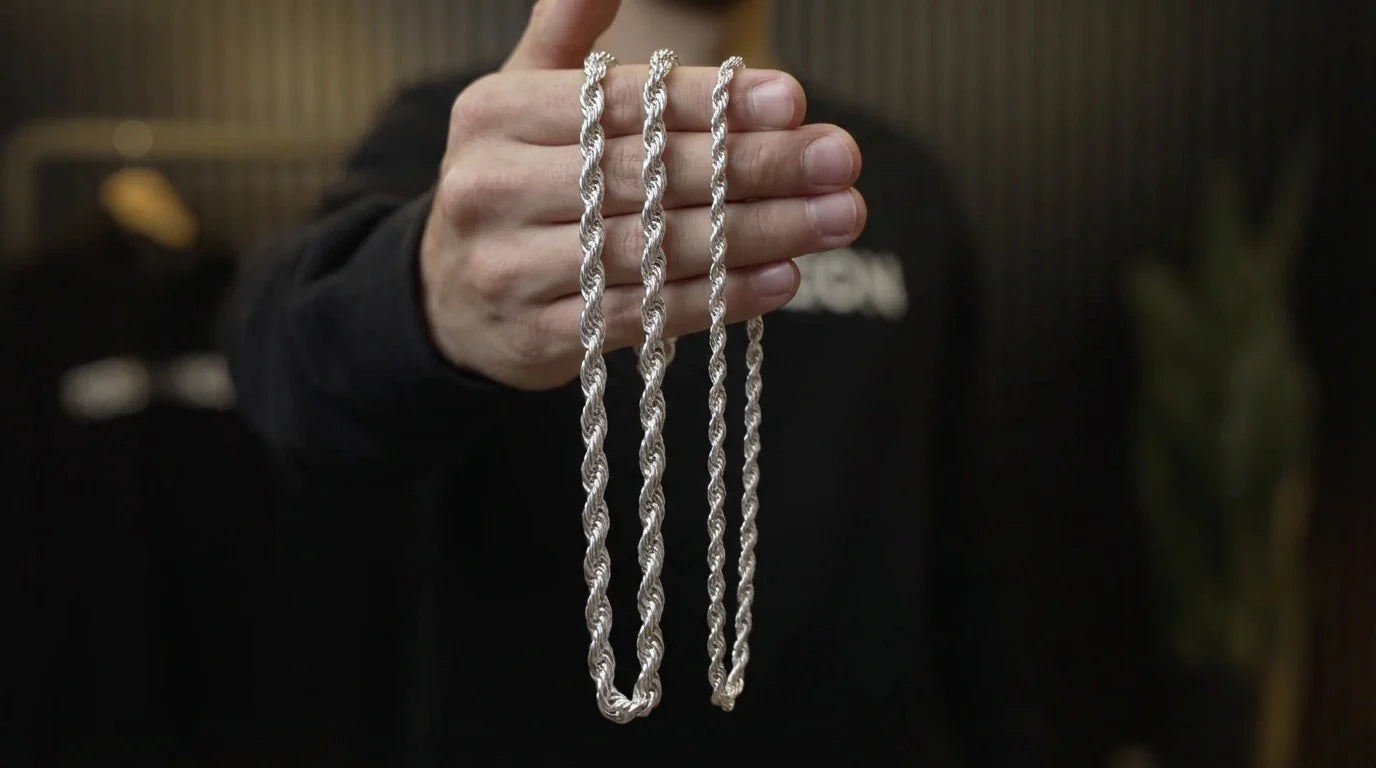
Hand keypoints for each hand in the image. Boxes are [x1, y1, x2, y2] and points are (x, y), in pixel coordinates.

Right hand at [420, 0, 865, 390]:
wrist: (446, 301)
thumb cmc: (512, 184)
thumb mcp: (518, 101)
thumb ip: (565, 39)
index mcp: (495, 114)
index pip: (621, 104)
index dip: (711, 102)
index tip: (793, 99)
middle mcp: (494, 189)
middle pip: (648, 176)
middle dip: (756, 166)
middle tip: (839, 160)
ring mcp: (512, 270)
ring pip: (656, 249)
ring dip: (758, 234)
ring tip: (836, 217)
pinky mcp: (541, 338)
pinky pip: (648, 316)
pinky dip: (720, 298)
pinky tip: (784, 278)